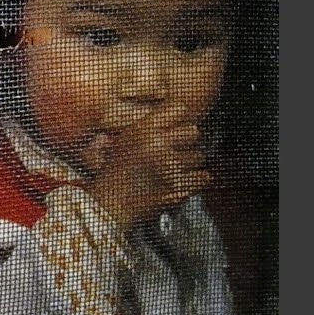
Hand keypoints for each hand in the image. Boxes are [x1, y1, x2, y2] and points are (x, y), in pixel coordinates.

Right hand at [77, 121, 210, 228]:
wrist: (110, 206)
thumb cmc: (113, 175)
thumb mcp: (121, 142)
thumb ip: (144, 128)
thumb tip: (170, 116)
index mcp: (142, 130)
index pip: (177, 108)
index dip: (180, 116)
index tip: (180, 123)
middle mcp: (157, 144)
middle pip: (193, 131)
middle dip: (187, 140)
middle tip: (178, 148)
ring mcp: (170, 166)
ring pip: (199, 155)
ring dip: (191, 162)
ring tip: (177, 167)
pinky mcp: (179, 186)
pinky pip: (203, 176)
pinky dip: (198, 179)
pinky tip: (187, 179)